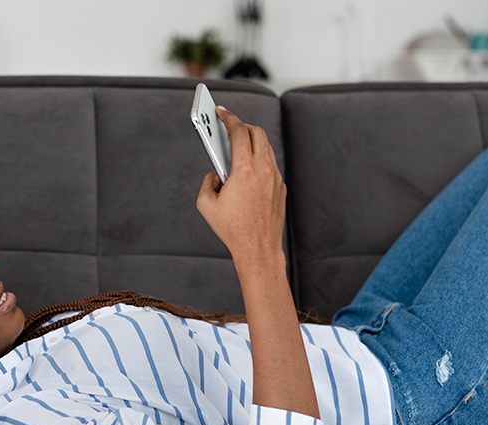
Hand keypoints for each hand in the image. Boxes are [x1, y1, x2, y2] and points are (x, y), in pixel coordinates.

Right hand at [195, 107, 318, 418]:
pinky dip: (258, 159)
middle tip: (227, 128)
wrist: (258, 249)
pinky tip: (247, 168)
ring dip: (251, 142)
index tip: (219, 111)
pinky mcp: (281, 187)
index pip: (238, 131)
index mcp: (244, 170)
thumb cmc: (231, 229)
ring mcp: (276, 177)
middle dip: (241, 126)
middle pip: (256, 133)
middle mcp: (264, 169)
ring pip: (265, 147)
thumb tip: (216, 172)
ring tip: (236, 146)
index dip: (228, 117)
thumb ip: (207, 181)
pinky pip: (270, 164)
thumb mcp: (206, 204)